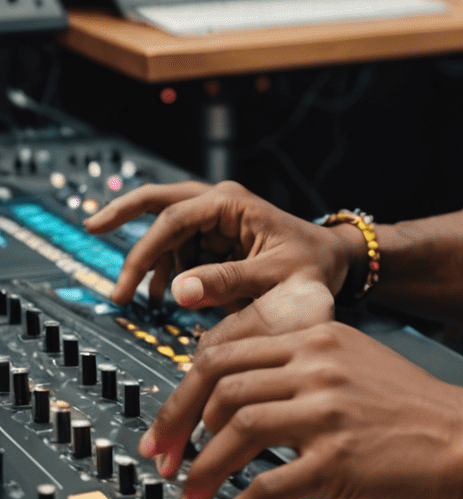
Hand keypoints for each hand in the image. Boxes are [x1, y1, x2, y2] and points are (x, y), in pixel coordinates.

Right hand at [84, 179, 358, 310]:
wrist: (335, 264)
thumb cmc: (313, 266)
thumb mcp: (276, 278)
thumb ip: (229, 283)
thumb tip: (178, 290)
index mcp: (232, 204)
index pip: (173, 219)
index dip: (142, 252)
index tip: (124, 288)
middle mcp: (220, 204)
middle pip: (160, 200)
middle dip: (124, 213)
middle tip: (91, 225)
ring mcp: (216, 220)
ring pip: (166, 232)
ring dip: (152, 261)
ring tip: (147, 297)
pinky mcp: (216, 239)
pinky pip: (180, 250)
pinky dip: (167, 270)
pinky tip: (164, 295)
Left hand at [143, 322, 462, 498]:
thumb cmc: (421, 413)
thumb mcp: (359, 366)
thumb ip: (305, 371)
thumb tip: (239, 404)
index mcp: (321, 337)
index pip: (225, 352)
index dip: (182, 394)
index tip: (167, 430)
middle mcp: (320, 364)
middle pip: (219, 386)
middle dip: (178, 432)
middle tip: (164, 468)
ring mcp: (329, 409)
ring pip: (236, 431)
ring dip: (200, 475)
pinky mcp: (339, 458)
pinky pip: (266, 487)